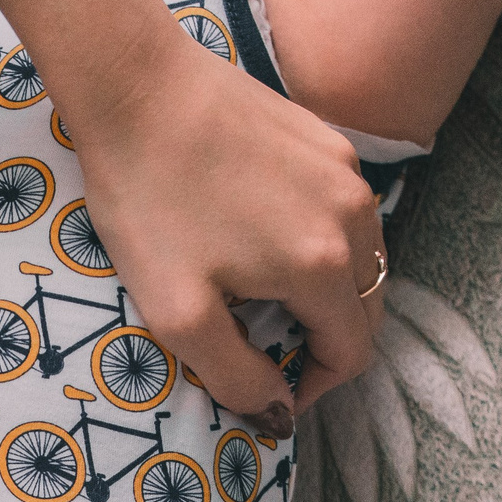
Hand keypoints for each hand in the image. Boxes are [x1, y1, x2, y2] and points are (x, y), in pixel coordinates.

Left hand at [72, 34, 386, 431]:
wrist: (135, 87)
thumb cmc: (147, 202)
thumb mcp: (178, 313)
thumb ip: (236, 376)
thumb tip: (280, 414)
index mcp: (324, 266)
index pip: (355, 352)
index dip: (317, 384)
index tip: (273, 388)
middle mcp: (353, 215)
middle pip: (366, 305)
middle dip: (325, 339)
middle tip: (265, 347)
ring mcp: (344, 170)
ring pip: (360, 256)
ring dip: (324, 289)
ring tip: (261, 295)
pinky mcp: (324, 138)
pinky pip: (340, 209)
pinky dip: (316, 237)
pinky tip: (258, 234)